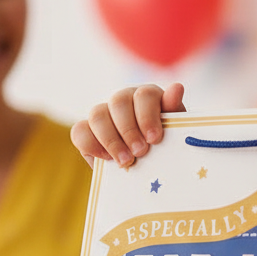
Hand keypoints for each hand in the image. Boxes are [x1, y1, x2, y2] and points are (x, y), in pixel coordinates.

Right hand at [71, 82, 185, 167]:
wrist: (149, 168)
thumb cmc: (166, 146)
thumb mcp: (175, 131)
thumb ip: (174, 110)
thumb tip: (177, 87)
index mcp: (147, 97)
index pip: (144, 94)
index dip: (147, 116)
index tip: (155, 139)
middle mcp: (124, 100)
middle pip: (118, 102)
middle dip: (129, 129)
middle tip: (141, 152)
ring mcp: (103, 113)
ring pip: (97, 114)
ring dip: (111, 139)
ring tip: (126, 161)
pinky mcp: (87, 130)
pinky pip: (80, 131)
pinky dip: (91, 145)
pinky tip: (107, 159)